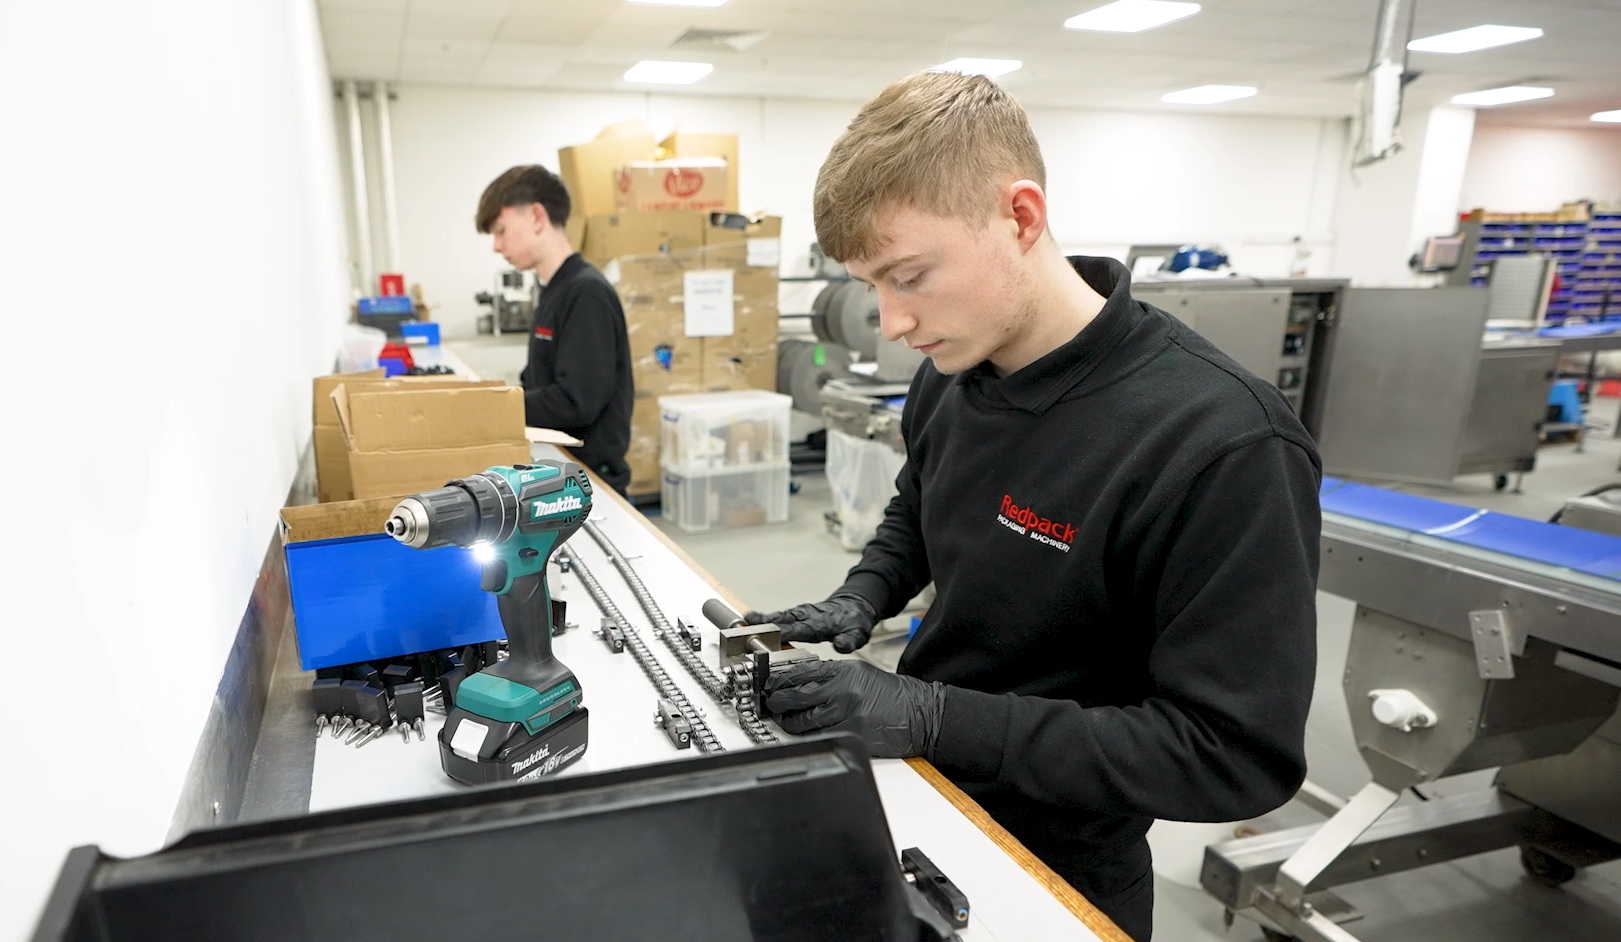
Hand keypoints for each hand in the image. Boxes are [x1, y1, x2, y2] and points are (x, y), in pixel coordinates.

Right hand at [744, 594, 876, 652]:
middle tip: (743, 625)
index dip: (779, 632)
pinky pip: (779, 616)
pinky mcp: (797, 614)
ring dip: (760, 619)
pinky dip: (765, 618)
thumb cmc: (854, 621)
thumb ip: (848, 640)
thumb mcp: (857, 634)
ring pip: (777, 616)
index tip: (764, 635)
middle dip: (762, 623)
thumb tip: (841, 645)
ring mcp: (800, 613)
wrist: (854, 606)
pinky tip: (752, 621)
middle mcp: (805, 616)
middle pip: (780, 620)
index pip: (794, 629)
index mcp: (817, 623)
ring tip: (741, 622)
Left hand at [763, 659, 944, 759]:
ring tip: (787, 722)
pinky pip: (819, 738)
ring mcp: (846, 714)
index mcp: (843, 672)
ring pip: (802, 721)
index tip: (767, 686)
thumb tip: (797, 682)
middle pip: (794, 698)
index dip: (777, 681)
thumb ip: (830, 676)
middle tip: (770, 706)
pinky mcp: (852, 736)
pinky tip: (806, 735)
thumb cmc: (891, 694)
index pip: (798, 673)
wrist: (920, 713)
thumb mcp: (860, 673)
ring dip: (789, 723)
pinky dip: (808, 738)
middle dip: (776, 703)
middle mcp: (842, 690)